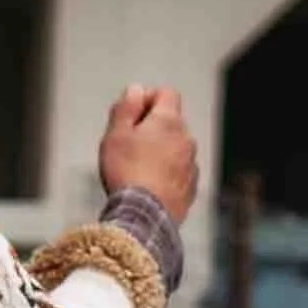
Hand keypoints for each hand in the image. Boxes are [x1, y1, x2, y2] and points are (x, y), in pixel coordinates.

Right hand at [98, 81, 200, 220]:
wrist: (144, 217)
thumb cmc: (126, 172)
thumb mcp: (116, 133)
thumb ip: (126, 107)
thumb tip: (137, 90)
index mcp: (169, 121)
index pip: (167, 93)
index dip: (148, 97)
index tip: (131, 113)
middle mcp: (187, 139)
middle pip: (171, 122)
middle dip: (152, 127)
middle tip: (128, 143)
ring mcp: (191, 165)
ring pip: (176, 148)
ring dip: (160, 151)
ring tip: (136, 168)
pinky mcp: (191, 188)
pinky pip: (179, 172)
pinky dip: (167, 173)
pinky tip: (148, 186)